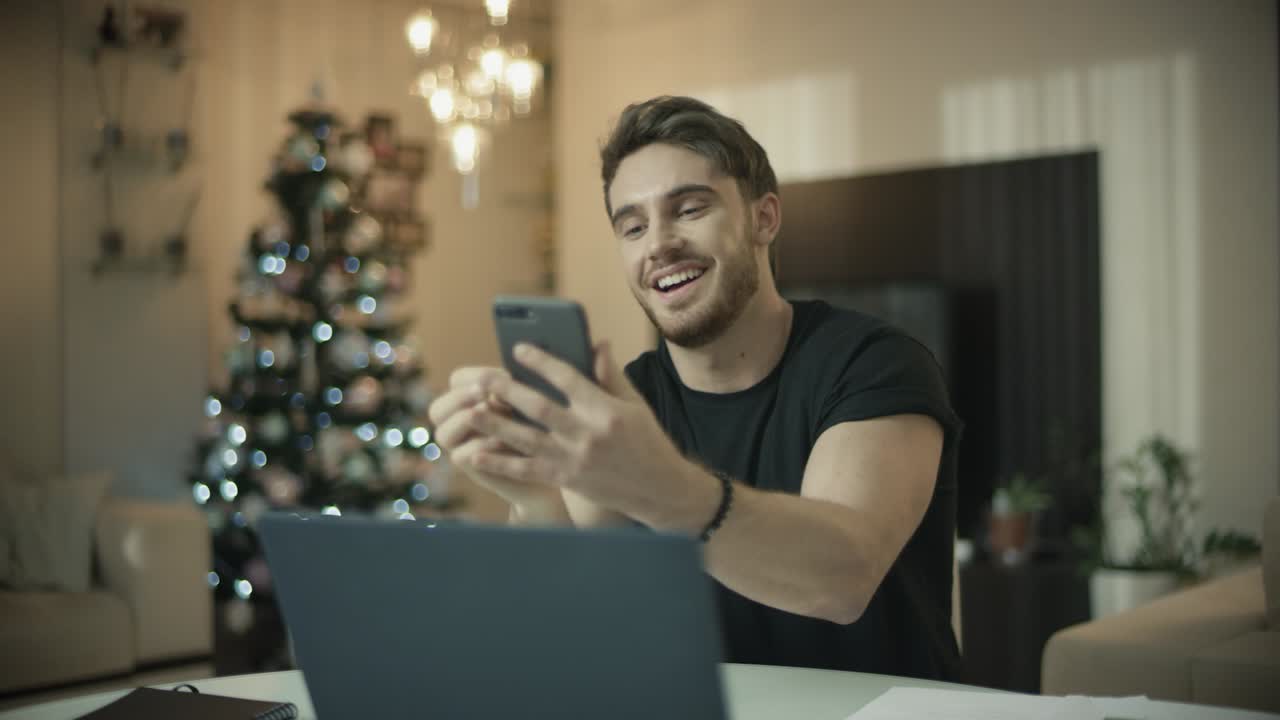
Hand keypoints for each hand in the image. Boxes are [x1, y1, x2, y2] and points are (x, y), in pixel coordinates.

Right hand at [427, 366, 567, 518]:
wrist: (552, 465)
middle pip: (437, 409)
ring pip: (443, 434)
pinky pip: (461, 456)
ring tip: (490, 414)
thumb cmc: (540, 424)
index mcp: (469, 398)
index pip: (457, 379)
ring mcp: (460, 447)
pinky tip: (501, 440)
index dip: (475, 375)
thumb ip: (513, 389)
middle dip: (460, 398)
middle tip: (485, 395)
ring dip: (467, 420)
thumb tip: (509, 378)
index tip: (503, 375)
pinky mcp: (472, 468)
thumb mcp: (528, 401)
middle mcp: (456, 423)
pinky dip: (480, 446)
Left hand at [466, 341, 708, 529]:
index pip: (568, 378)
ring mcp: (575, 460)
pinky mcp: (566, 481)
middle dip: (508, 391)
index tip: (518, 349)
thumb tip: (597, 343)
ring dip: (496, 425)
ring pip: (527, 439)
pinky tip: (476, 455)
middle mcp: (588, 434)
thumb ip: (611, 376)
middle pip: (539, 408)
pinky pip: (527, 470)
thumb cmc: (648, 443)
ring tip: (470, 412)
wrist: (660, 490)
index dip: (541, 361)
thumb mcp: (635, 406)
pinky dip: (500, 463)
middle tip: (482, 378)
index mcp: (606, 410)